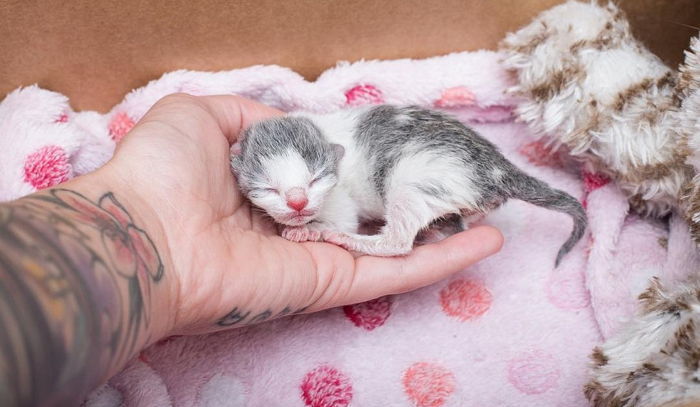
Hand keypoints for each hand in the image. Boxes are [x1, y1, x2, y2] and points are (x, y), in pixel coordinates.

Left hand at [103, 93, 503, 334]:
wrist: (142, 232)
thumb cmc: (164, 170)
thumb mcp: (205, 116)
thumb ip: (256, 116)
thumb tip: (295, 123)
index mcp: (273, 187)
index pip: (337, 174)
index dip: (374, 160)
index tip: (410, 146)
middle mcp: (301, 226)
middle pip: (372, 213)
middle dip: (417, 198)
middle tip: (464, 181)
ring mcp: (321, 258)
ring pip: (395, 245)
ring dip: (445, 230)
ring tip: (493, 210)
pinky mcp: (332, 285)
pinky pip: (395, 272)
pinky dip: (442, 260)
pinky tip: (485, 242)